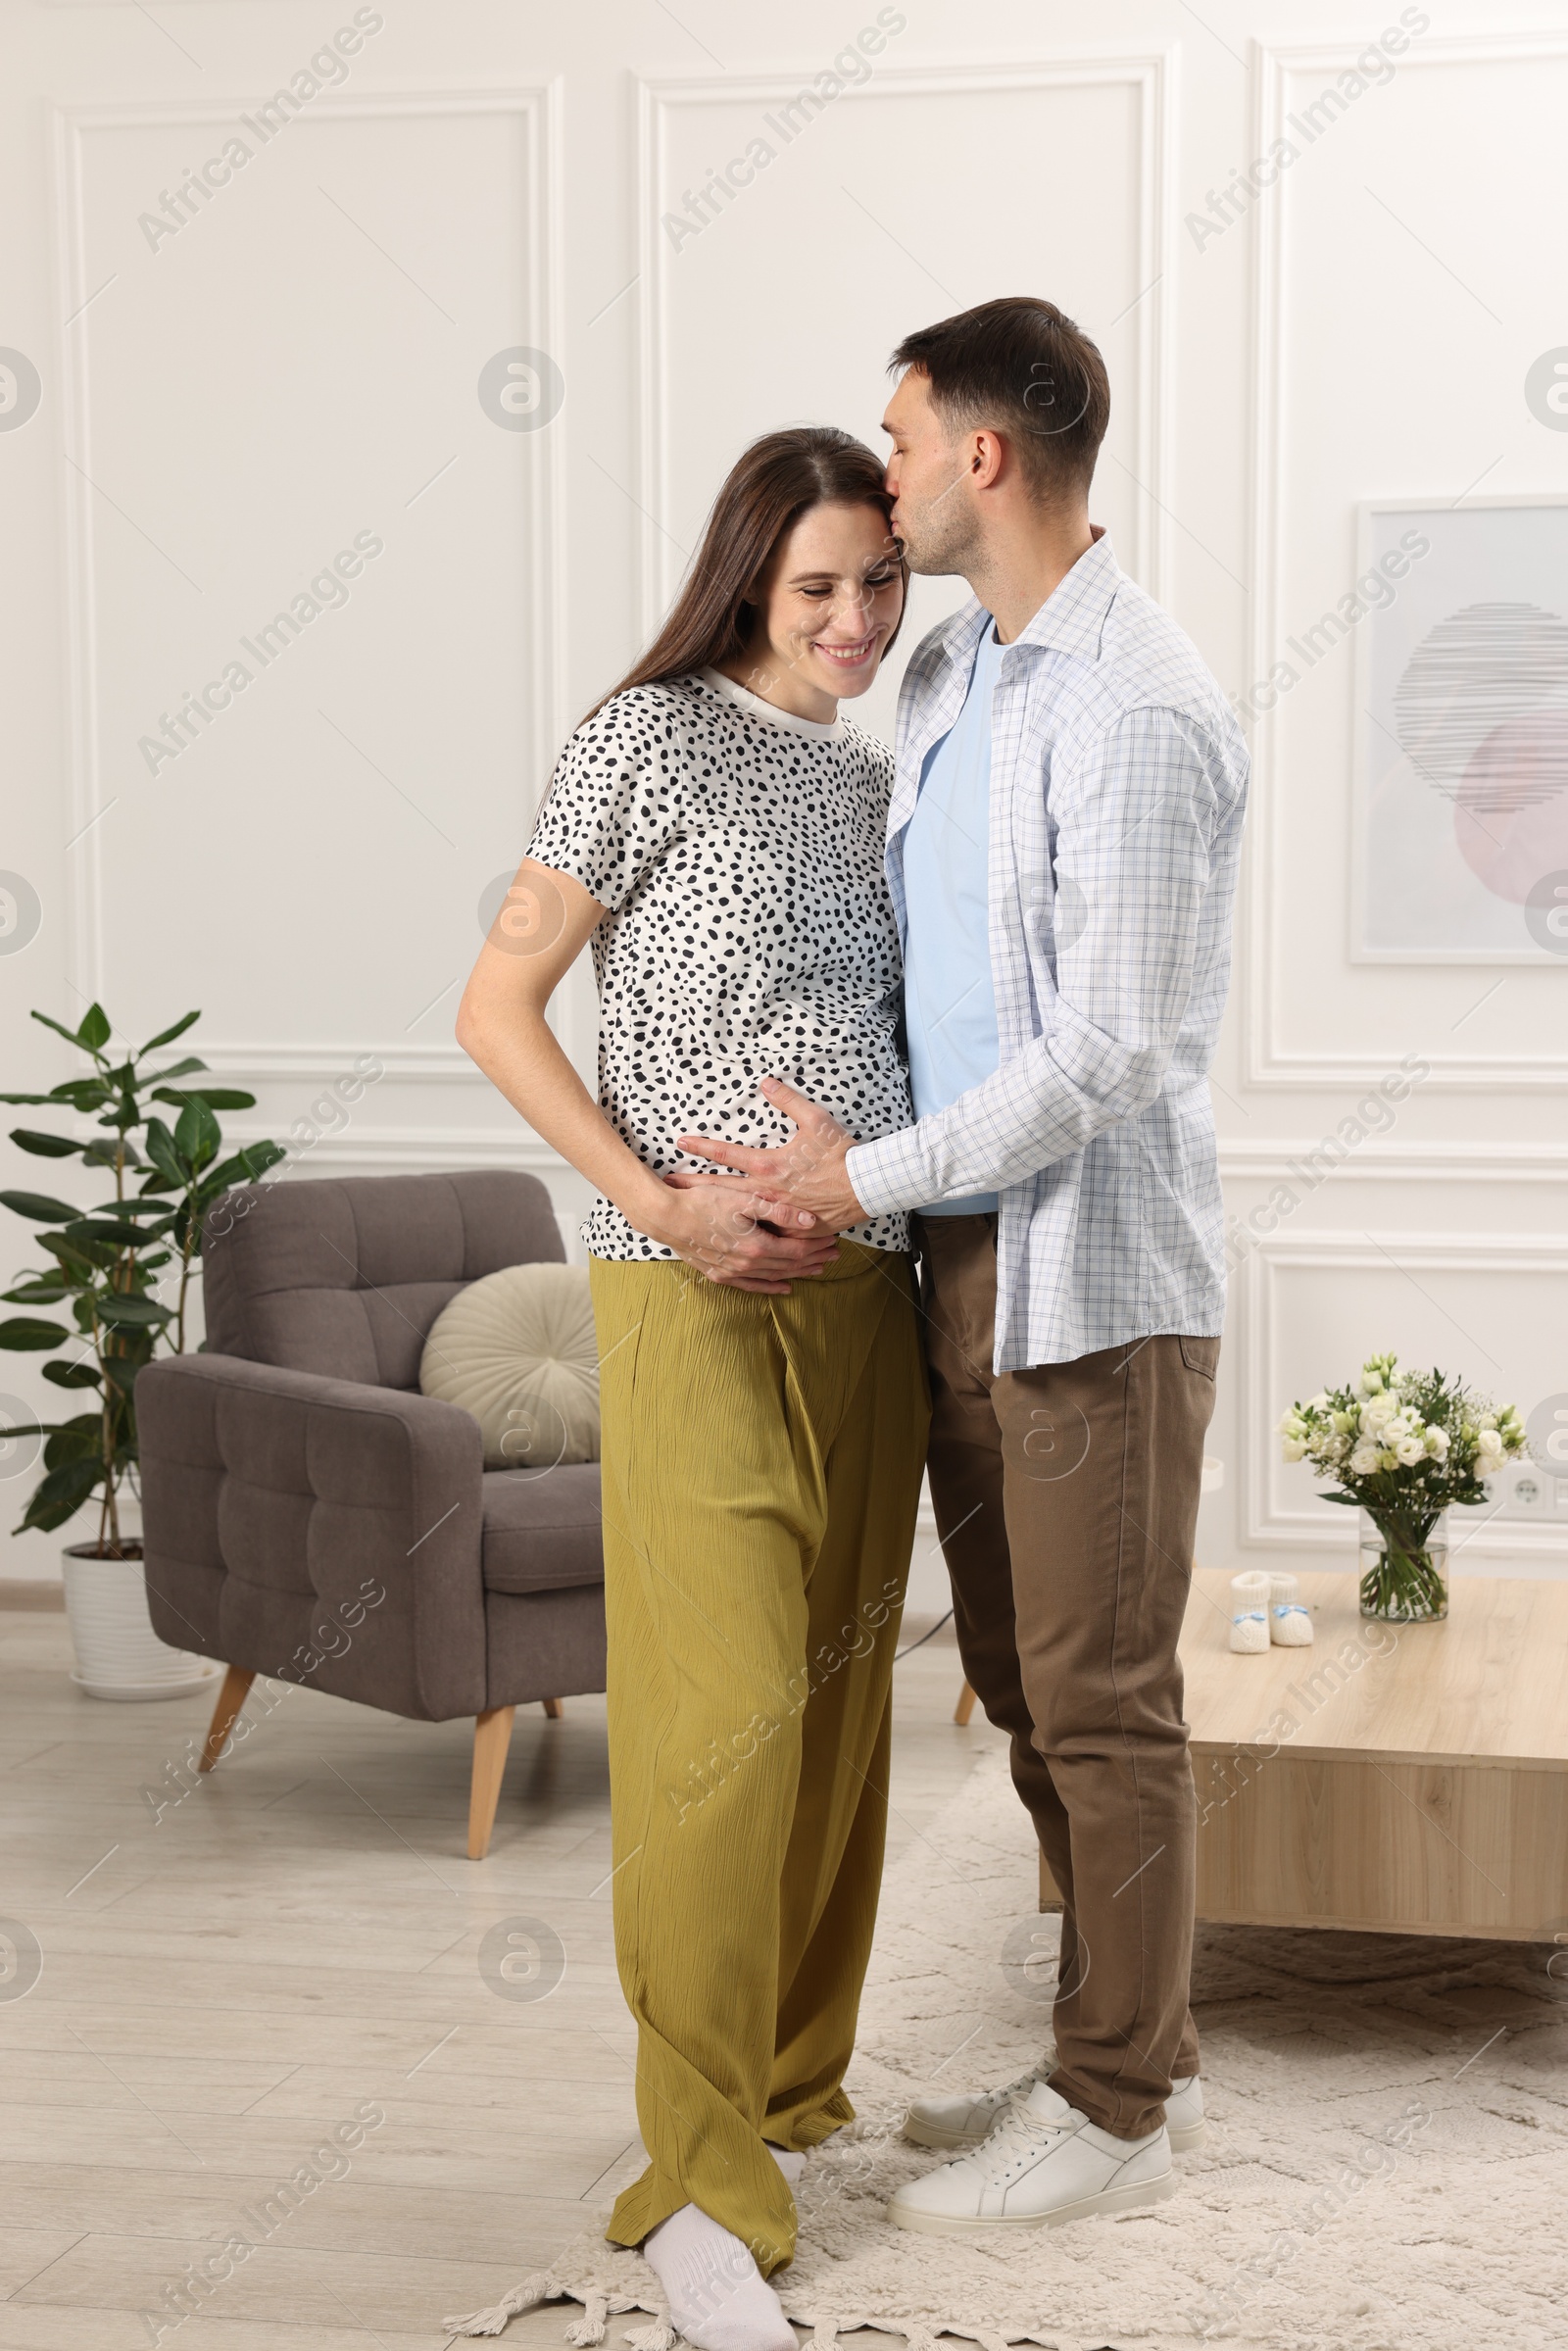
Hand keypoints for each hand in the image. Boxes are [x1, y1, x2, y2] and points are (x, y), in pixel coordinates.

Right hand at [649, 1170, 837, 1294]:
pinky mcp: (719, 1274)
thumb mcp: (744, 1199)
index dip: (817, 1247)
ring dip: (798, 1273)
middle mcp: (747, 1264)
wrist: (666, 1217)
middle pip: (789, 1266)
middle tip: (834, 1255)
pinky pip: (752, 1286)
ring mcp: (732, 1272)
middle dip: (814, 1260)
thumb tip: (810, 1221)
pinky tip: (784, 1287)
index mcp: (757, 1246)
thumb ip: (779, 1211)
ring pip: (774, 1277)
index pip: (797, 1250)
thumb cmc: (704, 1201)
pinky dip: (771, 1287)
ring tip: (818, 1268)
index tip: (833, 1240)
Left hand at [677, 1077, 867, 1232]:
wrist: (865, 1186)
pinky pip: (763, 1233)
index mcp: (768, 1164)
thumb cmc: (840, 1154)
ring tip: (692, 1213)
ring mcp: (776, 1212)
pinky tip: (729, 1237)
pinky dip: (745, 1234)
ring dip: (713, 1212)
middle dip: (693, 1186)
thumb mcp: (816, 1120)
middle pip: (721, 1189)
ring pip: (737, 1214)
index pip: (725, 1154)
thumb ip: (788, 1100)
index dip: (701, 1147)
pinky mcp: (790, 1229)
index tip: (680, 1142)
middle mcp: (766, 1190)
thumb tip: (767, 1082)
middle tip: (669, 1186)